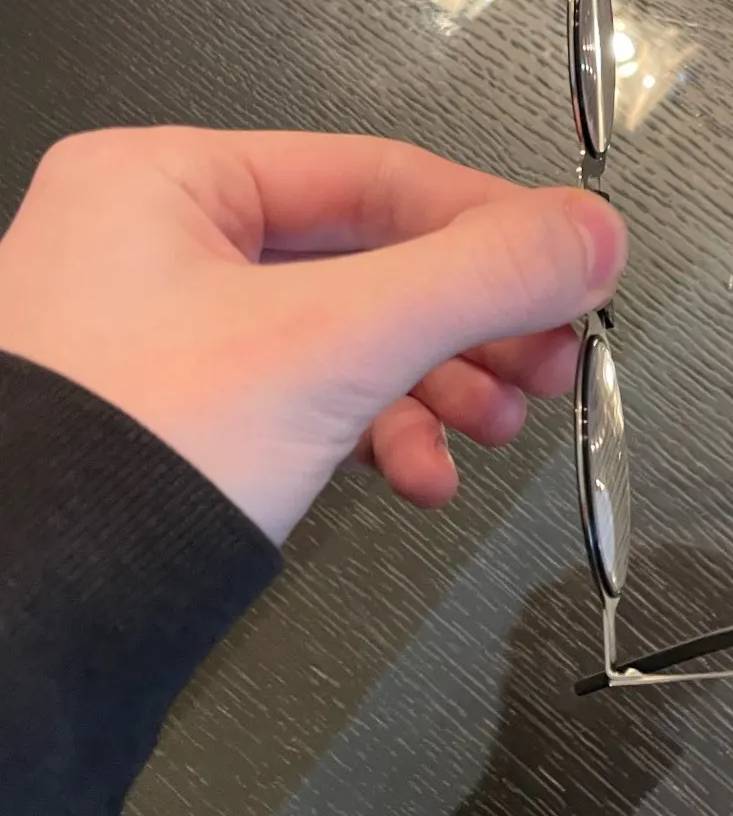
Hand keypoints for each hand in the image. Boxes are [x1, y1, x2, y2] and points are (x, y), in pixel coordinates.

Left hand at [0, 128, 624, 543]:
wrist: (20, 641)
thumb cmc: (115, 474)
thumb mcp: (332, 347)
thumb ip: (478, 277)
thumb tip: (593, 235)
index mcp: (160, 182)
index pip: (376, 174)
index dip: (494, 224)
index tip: (575, 265)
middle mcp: (149, 242)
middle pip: (368, 258)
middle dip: (469, 323)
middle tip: (548, 360)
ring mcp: (155, 332)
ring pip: (343, 333)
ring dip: (434, 384)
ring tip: (494, 428)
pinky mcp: (171, 412)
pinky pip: (301, 395)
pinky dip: (374, 432)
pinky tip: (420, 476)